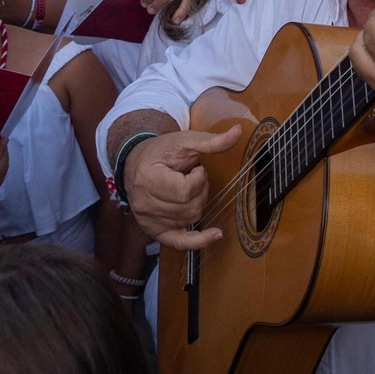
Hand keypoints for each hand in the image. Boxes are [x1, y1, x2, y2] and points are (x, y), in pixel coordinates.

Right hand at [122, 126, 240, 247]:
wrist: (137, 164)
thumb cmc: (161, 151)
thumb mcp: (185, 141)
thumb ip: (211, 141)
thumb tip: (238, 131)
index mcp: (148, 179)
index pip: (185, 190)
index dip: (198, 178)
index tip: (194, 169)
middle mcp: (144, 204)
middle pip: (190, 206)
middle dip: (201, 189)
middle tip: (192, 177)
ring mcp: (147, 220)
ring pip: (190, 219)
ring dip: (197, 202)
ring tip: (186, 188)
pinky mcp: (153, 230)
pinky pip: (178, 242)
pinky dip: (198, 241)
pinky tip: (215, 235)